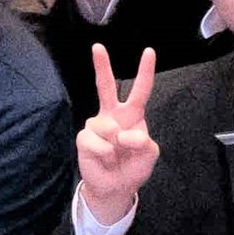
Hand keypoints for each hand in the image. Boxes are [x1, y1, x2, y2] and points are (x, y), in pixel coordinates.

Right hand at [73, 45, 159, 226]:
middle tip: (98, 47)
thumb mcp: (149, 154)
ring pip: (107, 125)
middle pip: (106, 86)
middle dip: (102, 66)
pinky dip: (104, 153)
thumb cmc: (133, 167)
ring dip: (116, 145)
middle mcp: (112, 115)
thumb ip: (142, 141)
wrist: (115, 188)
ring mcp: (97, 125)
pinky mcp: (84, 138)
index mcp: (133, 115)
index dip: (145, 71)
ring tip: (116, 156)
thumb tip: (122, 133)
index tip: (149, 52)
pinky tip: (105, 159)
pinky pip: (94, 140)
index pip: (140, 90)